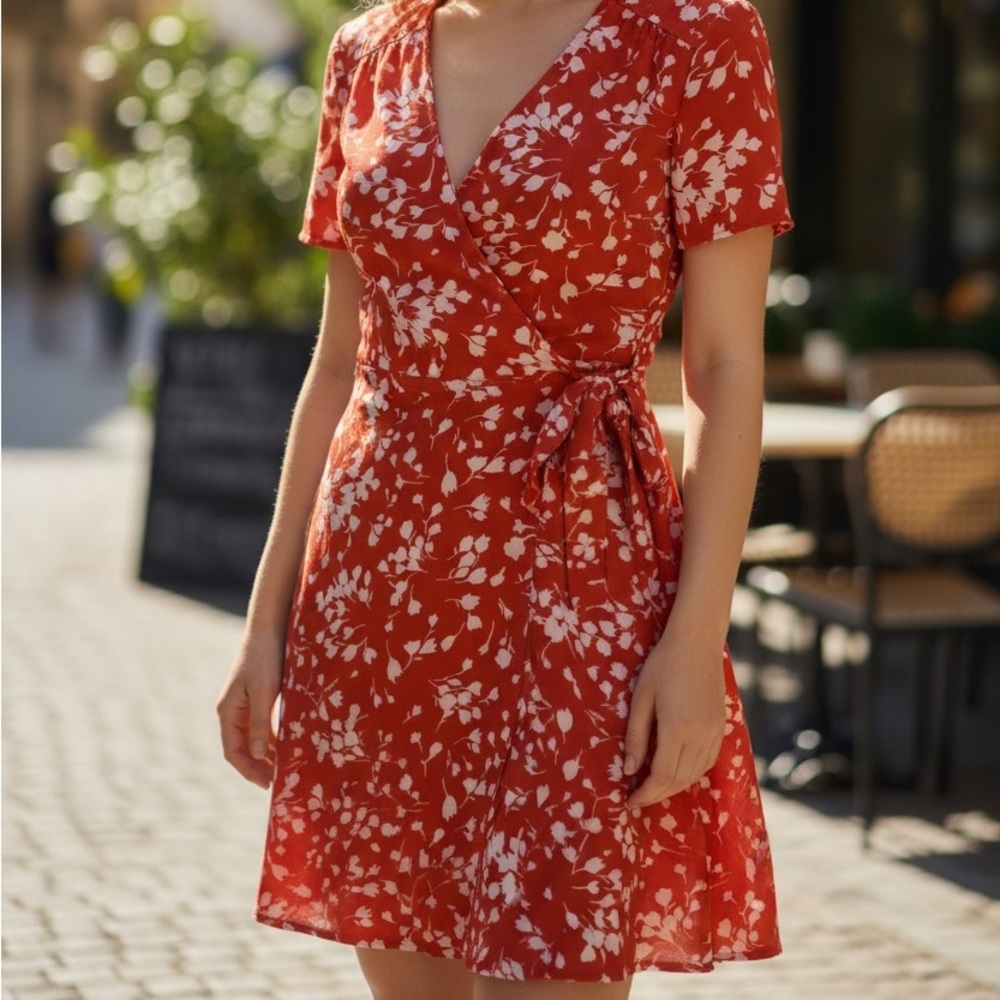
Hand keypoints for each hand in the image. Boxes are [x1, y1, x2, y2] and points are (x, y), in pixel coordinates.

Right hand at [216, 630, 283, 789]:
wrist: (270, 627)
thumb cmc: (265, 658)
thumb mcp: (264, 692)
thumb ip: (260, 722)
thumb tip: (257, 753)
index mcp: (228, 712)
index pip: (233, 752)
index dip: (249, 770)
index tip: (269, 784)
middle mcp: (233, 711)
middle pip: (242, 748)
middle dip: (259, 765)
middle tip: (281, 780)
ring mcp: (245, 704)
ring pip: (254, 737)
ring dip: (268, 753)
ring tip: (286, 767)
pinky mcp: (259, 696)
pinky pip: (263, 724)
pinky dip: (274, 736)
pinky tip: (289, 744)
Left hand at [623, 629, 727, 809]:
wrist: (697, 642)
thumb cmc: (662, 665)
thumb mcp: (641, 698)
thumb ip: (636, 736)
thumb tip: (629, 770)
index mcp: (677, 729)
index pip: (662, 776)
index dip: (646, 794)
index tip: (629, 802)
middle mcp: (700, 736)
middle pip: (680, 780)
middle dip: (658, 795)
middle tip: (638, 799)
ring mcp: (714, 732)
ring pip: (695, 774)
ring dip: (674, 787)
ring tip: (654, 789)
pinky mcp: (721, 726)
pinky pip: (708, 762)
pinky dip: (691, 774)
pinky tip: (677, 772)